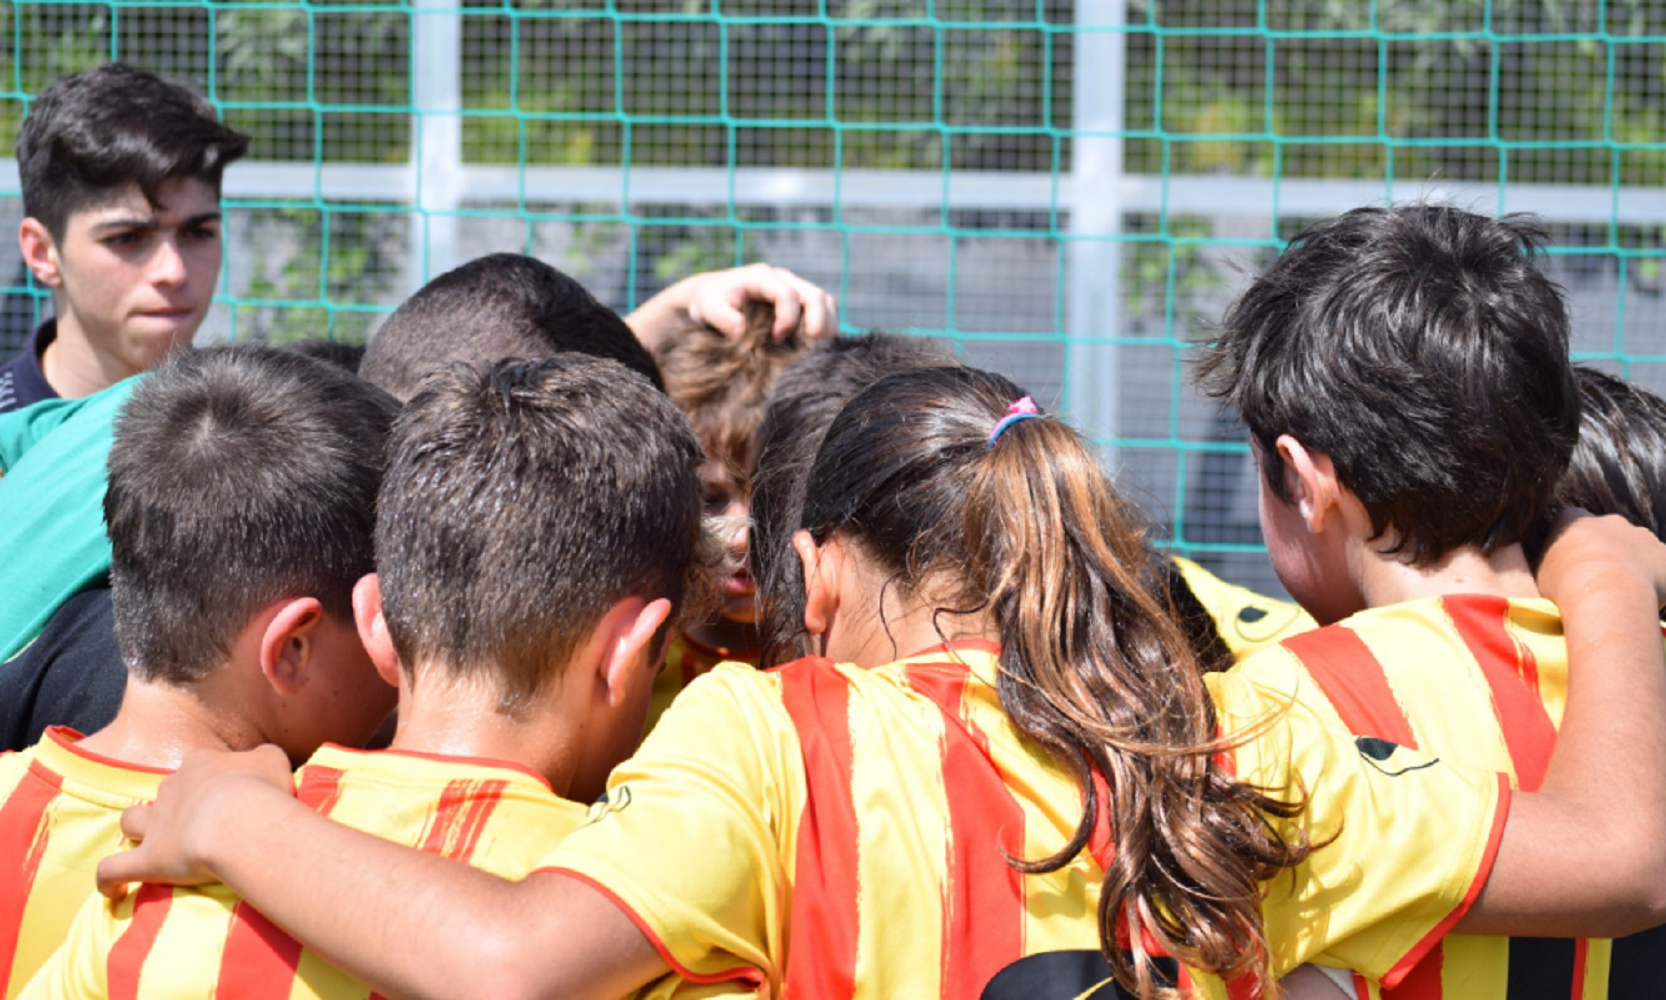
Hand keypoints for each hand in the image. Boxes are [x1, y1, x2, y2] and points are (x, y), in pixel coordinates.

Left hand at [97, 744, 293, 898]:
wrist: (241, 822)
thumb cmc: (262, 790)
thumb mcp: (274, 760)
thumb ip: (263, 757)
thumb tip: (260, 762)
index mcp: (200, 765)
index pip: (199, 766)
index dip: (210, 779)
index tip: (230, 794)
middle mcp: (172, 789)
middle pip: (167, 792)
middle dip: (177, 804)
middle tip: (203, 823)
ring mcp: (156, 824)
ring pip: (131, 820)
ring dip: (137, 829)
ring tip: (148, 842)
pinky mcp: (148, 860)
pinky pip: (113, 870)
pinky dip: (109, 880)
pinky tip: (115, 891)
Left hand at [680, 264, 837, 340]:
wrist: (714, 296)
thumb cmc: (711, 301)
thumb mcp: (708, 307)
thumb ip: (722, 317)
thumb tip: (740, 330)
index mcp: (763, 277)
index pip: (786, 293)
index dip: (787, 317)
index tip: (777, 339)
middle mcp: (783, 279)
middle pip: (814, 294)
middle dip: (818, 319)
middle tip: (814, 342)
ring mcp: (794, 289)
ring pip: (824, 300)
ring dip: (828, 322)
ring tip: (818, 345)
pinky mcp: (799, 302)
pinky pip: (823, 309)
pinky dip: (826, 325)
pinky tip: (815, 344)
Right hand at [1536, 508, 1665, 610]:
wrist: (1607, 595)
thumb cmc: (1565, 585)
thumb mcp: (1541, 571)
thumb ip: (1550, 562)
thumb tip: (1553, 566)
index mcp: (1574, 520)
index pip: (1570, 521)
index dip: (1572, 544)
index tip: (1570, 565)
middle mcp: (1610, 521)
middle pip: (1609, 533)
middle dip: (1606, 552)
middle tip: (1599, 581)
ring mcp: (1641, 535)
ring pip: (1638, 549)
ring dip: (1632, 565)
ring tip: (1622, 594)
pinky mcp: (1664, 555)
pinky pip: (1660, 567)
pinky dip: (1654, 580)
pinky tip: (1642, 599)